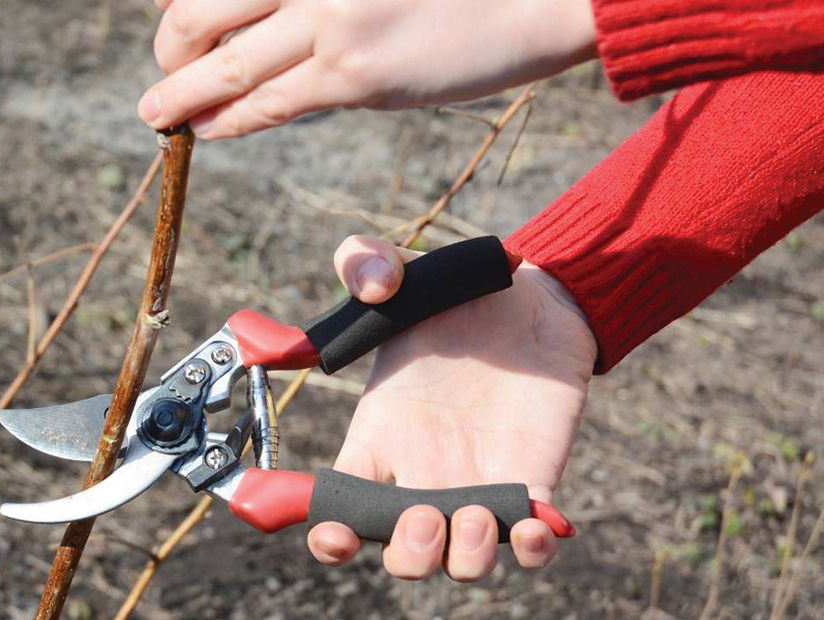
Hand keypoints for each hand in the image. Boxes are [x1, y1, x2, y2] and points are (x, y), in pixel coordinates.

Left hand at [140, 0, 597, 137]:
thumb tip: (252, 9)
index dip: (172, 2)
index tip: (166, 19)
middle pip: (194, 12)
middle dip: (168, 50)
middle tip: (165, 72)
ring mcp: (328, 21)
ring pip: (221, 65)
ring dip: (179, 95)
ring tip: (158, 112)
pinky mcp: (354, 75)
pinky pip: (268, 105)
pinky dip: (227, 120)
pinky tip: (208, 128)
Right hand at [306, 236, 596, 580]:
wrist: (539, 298)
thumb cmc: (463, 293)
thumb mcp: (409, 270)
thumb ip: (366, 259)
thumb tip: (367, 284)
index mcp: (382, 434)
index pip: (343, 504)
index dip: (330, 535)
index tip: (336, 534)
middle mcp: (425, 470)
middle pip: (401, 552)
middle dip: (408, 553)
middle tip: (427, 515)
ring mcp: (479, 481)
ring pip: (462, 560)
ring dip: (465, 558)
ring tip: (479, 514)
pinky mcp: (532, 480)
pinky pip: (527, 542)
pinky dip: (530, 550)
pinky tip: (535, 521)